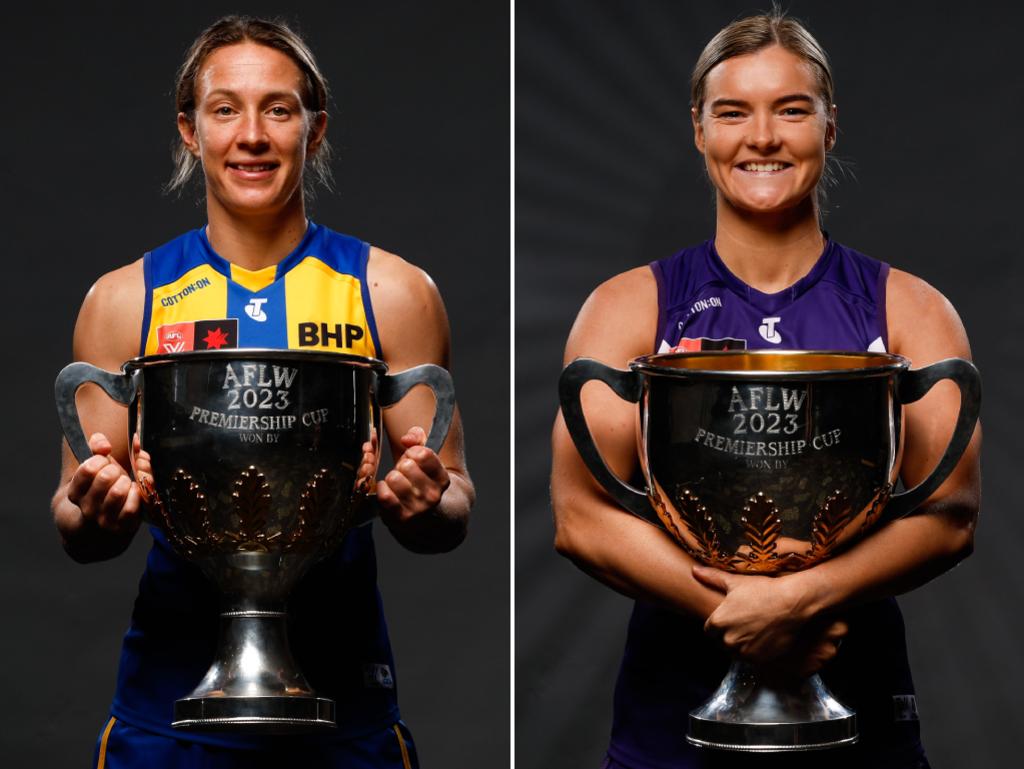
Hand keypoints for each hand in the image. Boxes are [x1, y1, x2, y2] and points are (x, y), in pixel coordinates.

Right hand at [65, 433, 141, 533]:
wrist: (104, 522)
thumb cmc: (103, 487)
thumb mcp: (97, 465)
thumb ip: (97, 447)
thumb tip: (104, 445)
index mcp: (75, 493)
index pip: (87, 468)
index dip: (100, 459)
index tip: (103, 462)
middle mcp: (87, 508)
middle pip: (105, 477)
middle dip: (115, 469)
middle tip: (116, 473)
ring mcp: (104, 520)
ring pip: (118, 492)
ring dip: (126, 481)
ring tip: (125, 482)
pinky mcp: (122, 527)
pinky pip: (131, 508)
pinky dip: (136, 494)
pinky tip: (134, 491)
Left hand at [377, 426, 449, 527]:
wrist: (429, 519)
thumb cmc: (423, 485)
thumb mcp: (427, 461)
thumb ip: (418, 440)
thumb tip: (406, 439)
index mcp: (442, 480)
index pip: (424, 454)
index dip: (413, 452)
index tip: (413, 458)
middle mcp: (432, 496)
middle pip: (406, 465)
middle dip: (401, 466)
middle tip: (405, 474)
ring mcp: (417, 509)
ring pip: (393, 478)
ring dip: (392, 478)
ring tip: (398, 484)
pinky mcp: (401, 518)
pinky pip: (384, 495)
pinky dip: (382, 489)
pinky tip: (388, 491)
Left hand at [693, 565, 846, 675]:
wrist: (792, 603)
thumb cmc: (762, 590)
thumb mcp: (735, 582)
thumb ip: (711, 578)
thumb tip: (694, 570)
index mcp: (718, 622)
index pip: (709, 630)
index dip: (718, 624)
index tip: (729, 618)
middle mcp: (728, 640)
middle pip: (721, 642)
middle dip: (727, 634)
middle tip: (742, 623)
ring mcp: (744, 651)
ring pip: (735, 651)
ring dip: (740, 644)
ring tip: (752, 629)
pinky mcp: (759, 659)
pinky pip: (750, 658)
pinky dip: (754, 651)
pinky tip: (762, 638)